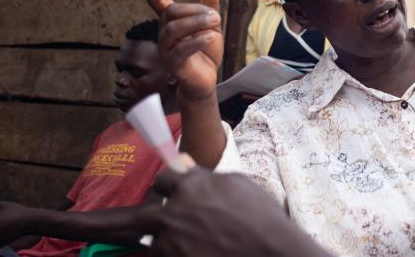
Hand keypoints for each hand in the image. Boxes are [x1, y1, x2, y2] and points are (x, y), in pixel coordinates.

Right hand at [134, 0, 223, 101]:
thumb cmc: (205, 53)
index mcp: (172, 22)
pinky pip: (182, 49)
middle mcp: (164, 34)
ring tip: (216, 23)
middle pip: (171, 12)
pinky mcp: (173, 65)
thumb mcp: (212, 28)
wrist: (205, 80)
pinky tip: (210, 38)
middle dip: (194, 10)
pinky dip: (198, 40)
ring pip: (174, 29)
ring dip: (197, 23)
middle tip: (216, 16)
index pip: (157, 1)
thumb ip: (210, 11)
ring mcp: (166, 50)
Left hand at [135, 167, 331, 256]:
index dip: (169, 187)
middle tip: (173, 227)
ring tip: (191, 247)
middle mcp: (174, 214)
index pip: (162, 179)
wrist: (270, 252)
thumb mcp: (238, 184)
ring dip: (168, 245)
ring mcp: (170, 244)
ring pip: (155, 245)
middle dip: (155, 220)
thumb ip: (207, 177)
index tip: (174, 193)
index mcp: (190, 187)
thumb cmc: (261, 218)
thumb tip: (186, 167)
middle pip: (144, 217)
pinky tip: (196, 255)